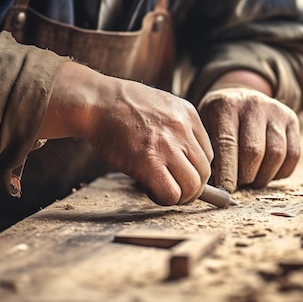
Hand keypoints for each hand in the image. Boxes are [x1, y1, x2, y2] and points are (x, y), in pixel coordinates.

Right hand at [40, 62, 212, 205]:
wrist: (96, 102)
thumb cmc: (121, 108)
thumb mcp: (160, 106)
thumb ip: (176, 129)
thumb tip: (186, 162)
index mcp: (188, 114)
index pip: (207, 154)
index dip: (193, 169)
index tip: (178, 174)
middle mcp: (182, 129)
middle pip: (204, 172)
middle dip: (190, 187)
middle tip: (171, 188)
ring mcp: (167, 146)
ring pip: (193, 186)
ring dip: (179, 195)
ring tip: (160, 189)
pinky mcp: (149, 162)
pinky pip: (171, 193)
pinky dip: (164, 199)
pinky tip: (149, 190)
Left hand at [198, 86, 299, 191]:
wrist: (240, 97)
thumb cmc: (217, 121)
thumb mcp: (204, 129)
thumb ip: (208, 154)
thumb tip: (215, 188)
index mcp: (226, 107)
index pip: (228, 144)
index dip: (227, 172)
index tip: (225, 192)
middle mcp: (253, 105)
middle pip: (254, 152)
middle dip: (245, 177)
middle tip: (237, 184)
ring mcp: (276, 111)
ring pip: (276, 155)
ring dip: (263, 177)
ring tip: (251, 179)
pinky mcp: (292, 119)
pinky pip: (293, 155)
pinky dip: (279, 172)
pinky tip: (266, 172)